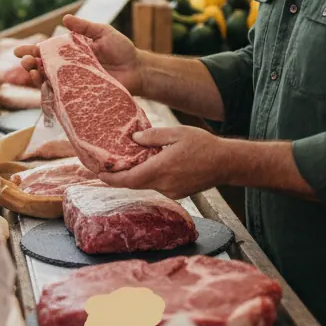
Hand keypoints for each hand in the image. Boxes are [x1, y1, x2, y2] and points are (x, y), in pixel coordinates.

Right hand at [14, 15, 142, 93]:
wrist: (138, 69)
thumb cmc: (122, 50)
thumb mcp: (103, 33)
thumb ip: (84, 26)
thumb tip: (65, 18)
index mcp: (71, 52)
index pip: (46, 52)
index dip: (31, 52)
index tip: (18, 51)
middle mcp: (69, 68)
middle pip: (43, 68)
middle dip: (30, 64)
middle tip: (25, 61)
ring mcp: (74, 83)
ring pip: (49, 82)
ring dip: (37, 78)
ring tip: (32, 72)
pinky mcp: (81, 95)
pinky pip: (63, 96)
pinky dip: (52, 92)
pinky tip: (46, 87)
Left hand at [98, 126, 233, 199]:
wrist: (226, 164)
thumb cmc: (204, 145)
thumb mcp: (177, 133)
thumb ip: (154, 136)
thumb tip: (134, 138)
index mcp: (161, 169)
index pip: (129, 179)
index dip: (111, 178)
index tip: (99, 173)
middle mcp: (164, 184)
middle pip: (134, 183)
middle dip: (119, 176)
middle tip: (106, 166)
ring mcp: (171, 191)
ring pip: (146, 184)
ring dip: (136, 174)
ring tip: (129, 160)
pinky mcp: (177, 193)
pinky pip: (158, 185)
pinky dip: (150, 176)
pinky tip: (152, 164)